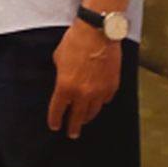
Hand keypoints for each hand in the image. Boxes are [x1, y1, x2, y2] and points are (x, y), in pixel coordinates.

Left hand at [48, 19, 121, 138]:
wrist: (98, 33)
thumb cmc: (75, 41)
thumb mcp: (59, 58)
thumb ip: (61, 74)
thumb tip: (64, 81)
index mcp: (65, 86)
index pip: (58, 110)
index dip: (55, 119)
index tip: (55, 126)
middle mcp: (83, 93)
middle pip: (77, 117)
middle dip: (73, 127)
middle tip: (71, 134)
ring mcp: (99, 92)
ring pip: (93, 111)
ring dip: (87, 117)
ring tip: (84, 120)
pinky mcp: (112, 86)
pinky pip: (105, 100)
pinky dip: (100, 102)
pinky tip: (97, 103)